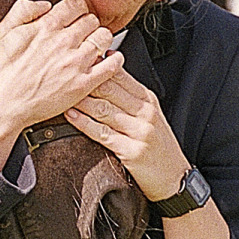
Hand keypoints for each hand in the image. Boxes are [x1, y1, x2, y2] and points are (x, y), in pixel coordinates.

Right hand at [0, 0, 122, 167]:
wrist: (4, 104)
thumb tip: (45, 4)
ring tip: (93, 46)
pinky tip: (108, 59)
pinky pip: (112, 65)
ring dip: (100, 39)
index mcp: (46, 27)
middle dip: (87, 24)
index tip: (74, 17)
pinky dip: (115, 58)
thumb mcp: (2, 32)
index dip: (76, 9)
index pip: (76, 5)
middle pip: (91, 20)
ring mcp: (76, 63)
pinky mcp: (84, 84)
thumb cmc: (1, 73)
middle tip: (81, 34)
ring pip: (104, 37)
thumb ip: (23, 9)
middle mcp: (64, 42)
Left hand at [65, 63, 188, 201]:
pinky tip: (72, 115)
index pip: (121, 77)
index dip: (99, 67)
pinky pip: (102, 133)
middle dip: (86, 82)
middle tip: (66, 75)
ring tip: (63, 94)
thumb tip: (109, 73)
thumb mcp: (150, 116)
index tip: (81, 61)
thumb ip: (131, 97)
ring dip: (81, 101)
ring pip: (104, 109)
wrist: (175, 177)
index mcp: (148, 101)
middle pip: (110, 90)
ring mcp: (139, 132)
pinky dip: (84, 123)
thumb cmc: (159, 146)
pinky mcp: (131, 151)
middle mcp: (145, 113)